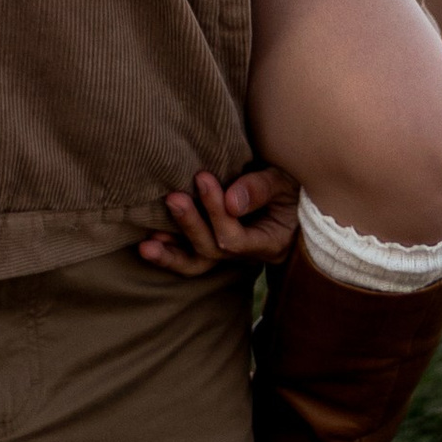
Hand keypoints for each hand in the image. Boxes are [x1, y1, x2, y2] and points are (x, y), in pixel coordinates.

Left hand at [138, 165, 300, 278]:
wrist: (294, 195)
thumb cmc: (292, 184)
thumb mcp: (284, 181)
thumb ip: (260, 188)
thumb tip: (231, 200)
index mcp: (271, 242)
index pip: (236, 238)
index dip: (216, 212)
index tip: (202, 177)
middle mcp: (249, 255)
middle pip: (214, 250)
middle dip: (191, 225)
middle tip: (173, 198)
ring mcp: (232, 254)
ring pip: (200, 263)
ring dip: (172, 253)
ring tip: (147, 244)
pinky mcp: (217, 246)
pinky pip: (193, 258)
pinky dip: (171, 253)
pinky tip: (148, 246)